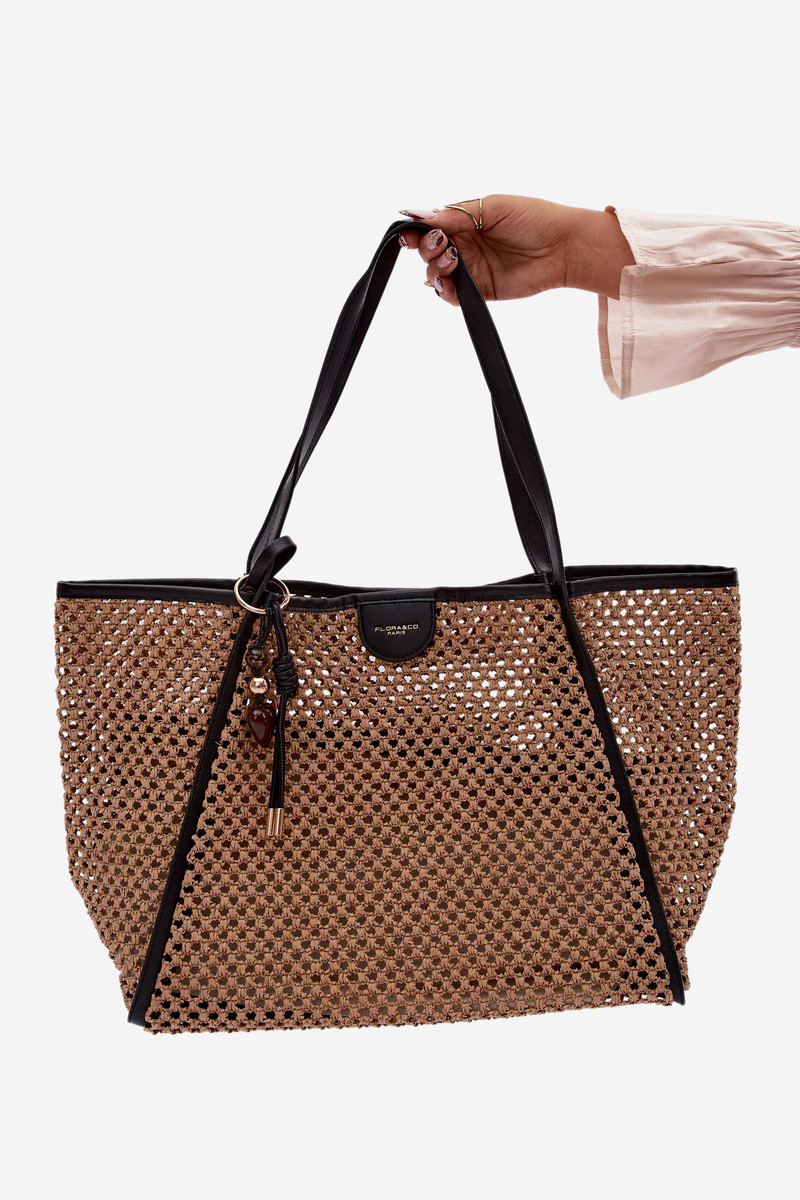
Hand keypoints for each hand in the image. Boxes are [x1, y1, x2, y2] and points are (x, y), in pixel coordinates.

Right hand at [398, 195, 633, 305]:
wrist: (564, 246)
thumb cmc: (534, 217)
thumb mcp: (492, 207)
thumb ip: (456, 214)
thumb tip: (420, 215)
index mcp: (464, 221)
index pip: (430, 227)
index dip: (415, 231)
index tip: (409, 233)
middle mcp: (464, 245)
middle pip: (428, 251)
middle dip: (427, 248)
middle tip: (442, 243)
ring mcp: (471, 269)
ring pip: (436, 274)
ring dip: (435, 268)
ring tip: (452, 259)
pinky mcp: (481, 291)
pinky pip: (453, 295)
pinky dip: (445, 290)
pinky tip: (450, 281)